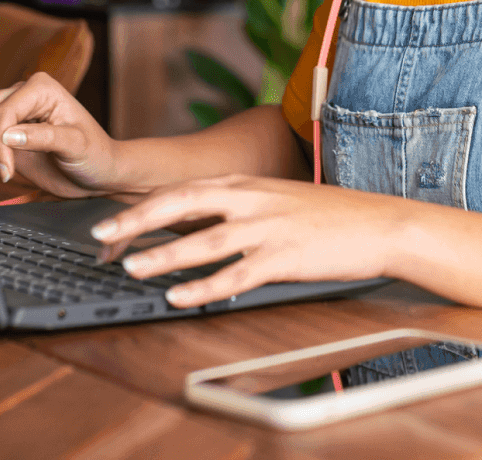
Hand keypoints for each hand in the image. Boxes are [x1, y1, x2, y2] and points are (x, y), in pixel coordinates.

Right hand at [0, 72, 134, 198]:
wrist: (98, 173)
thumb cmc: (95, 156)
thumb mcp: (76, 146)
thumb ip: (44, 138)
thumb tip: (8, 135)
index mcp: (42, 88)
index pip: (4, 109)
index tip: (6, 170)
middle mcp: (23, 93)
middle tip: (3, 172)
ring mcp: (11, 110)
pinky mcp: (3, 128)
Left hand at [87, 175, 408, 307]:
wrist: (380, 223)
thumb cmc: (326, 215)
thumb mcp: (273, 199)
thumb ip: (234, 207)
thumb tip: (191, 226)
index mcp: (243, 184)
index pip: (179, 191)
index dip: (139, 208)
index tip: (108, 224)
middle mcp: (249, 200)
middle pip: (180, 206)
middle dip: (135, 221)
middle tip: (101, 237)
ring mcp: (267, 228)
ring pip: (203, 241)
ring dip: (163, 256)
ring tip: (131, 269)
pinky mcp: (285, 258)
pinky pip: (236, 275)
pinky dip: (204, 287)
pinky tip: (180, 298)